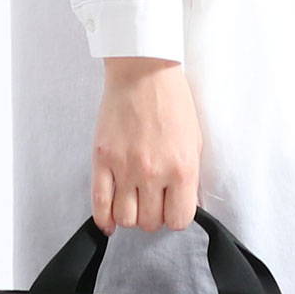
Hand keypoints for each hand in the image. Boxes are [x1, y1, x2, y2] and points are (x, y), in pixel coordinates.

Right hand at [92, 57, 201, 235]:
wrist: (143, 70)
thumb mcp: (194, 142)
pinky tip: (110, 221)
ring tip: (133, 201)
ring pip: (126, 219)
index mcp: (181, 169)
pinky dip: (104, 219)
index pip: (178, 220)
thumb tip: (182, 206)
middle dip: (152, 215)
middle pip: (150, 223)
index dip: (174, 217)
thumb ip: (188, 179)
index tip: (171, 208)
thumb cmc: (171, 101)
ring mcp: (125, 168)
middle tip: (152, 200)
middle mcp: (154, 173)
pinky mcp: (103, 161)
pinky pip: (100, 204)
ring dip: (130, 216)